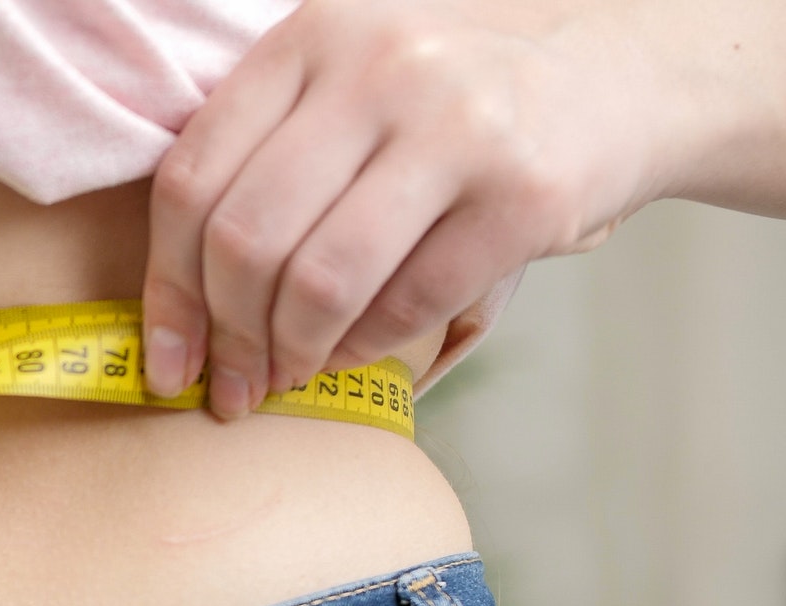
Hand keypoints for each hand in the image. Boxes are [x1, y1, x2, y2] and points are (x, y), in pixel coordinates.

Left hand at [142, 0, 690, 416]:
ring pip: (320, 279)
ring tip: (284, 376)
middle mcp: (376, 69)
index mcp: (309, 39)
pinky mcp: (524, 193)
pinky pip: (408, 301)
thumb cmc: (447, 100)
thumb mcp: (346, 79)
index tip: (164, 358)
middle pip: (245, 239)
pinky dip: (362, 348)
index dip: (165, 288)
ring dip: (288, 353)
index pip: (192, 180)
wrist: (620, 71)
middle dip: (224, 337)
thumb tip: (174, 301)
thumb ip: (264, 151)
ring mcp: (455, 126)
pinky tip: (349, 354)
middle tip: (228, 385)